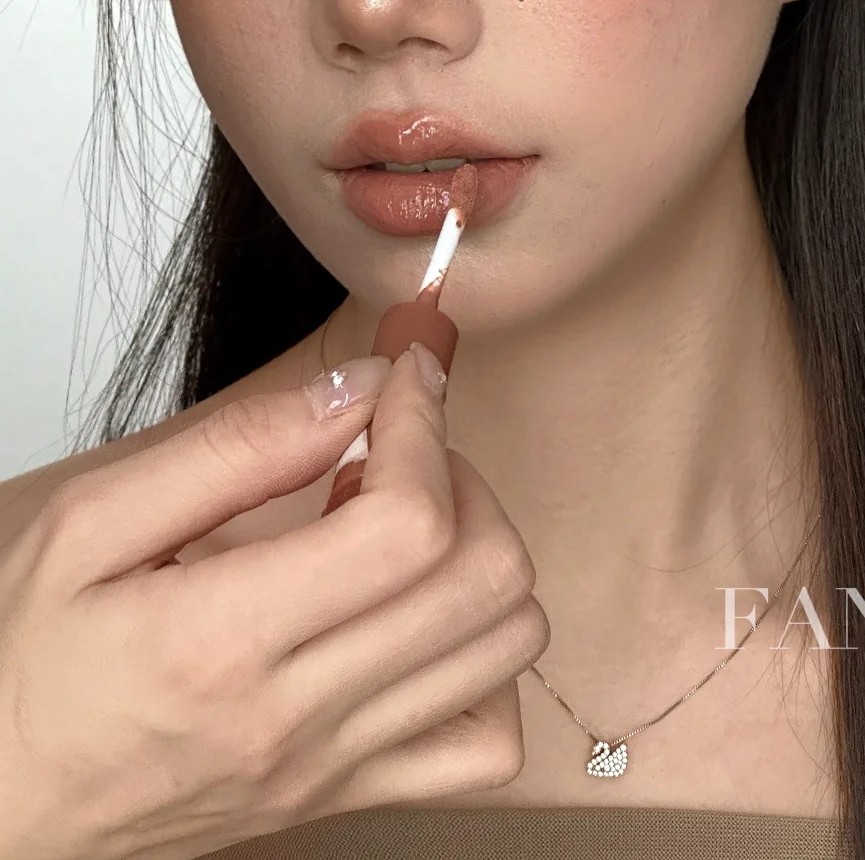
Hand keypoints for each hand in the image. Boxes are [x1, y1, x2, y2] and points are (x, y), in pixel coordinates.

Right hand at [0, 345, 549, 859]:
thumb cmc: (19, 665)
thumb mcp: (86, 526)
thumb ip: (232, 449)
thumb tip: (353, 390)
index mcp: (222, 639)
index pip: (407, 523)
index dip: (425, 424)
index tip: (402, 378)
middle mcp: (296, 716)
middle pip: (483, 581)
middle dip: (465, 478)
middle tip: (396, 449)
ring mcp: (331, 767)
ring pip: (505, 651)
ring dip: (480, 554)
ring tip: (399, 525)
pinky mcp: (342, 797)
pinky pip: (485, 747)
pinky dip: (485, 663)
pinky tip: (422, 616)